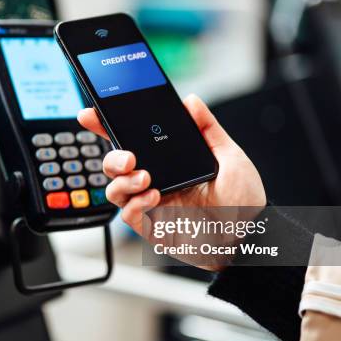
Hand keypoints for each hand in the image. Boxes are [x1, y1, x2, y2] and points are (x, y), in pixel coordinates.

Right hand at [78, 95, 266, 268]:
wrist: (248, 239)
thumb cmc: (241, 202)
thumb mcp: (230, 157)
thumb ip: (208, 129)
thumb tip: (191, 102)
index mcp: (168, 161)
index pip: (133, 140)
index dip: (108, 127)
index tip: (92, 114)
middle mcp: (155, 180)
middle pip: (115, 164)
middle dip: (112, 157)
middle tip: (129, 157)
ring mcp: (151, 204)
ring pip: (115, 189)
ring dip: (123, 181)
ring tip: (145, 178)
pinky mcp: (151, 226)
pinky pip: (128, 214)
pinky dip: (135, 204)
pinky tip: (153, 197)